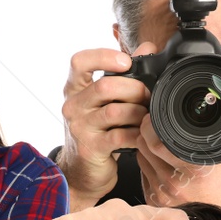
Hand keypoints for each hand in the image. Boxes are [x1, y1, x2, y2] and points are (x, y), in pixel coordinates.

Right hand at [59, 44, 154, 208]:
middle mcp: (72, 106)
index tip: (126, 61)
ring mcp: (79, 128)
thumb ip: (124, 74)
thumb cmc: (97, 131)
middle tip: (148, 96)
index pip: (79, 62)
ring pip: (116, 111)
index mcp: (74, 89)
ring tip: (146, 117)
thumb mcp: (104, 101)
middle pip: (105, 86)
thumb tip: (147, 47)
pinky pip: (121, 135)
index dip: (103, 56)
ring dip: (139, 113)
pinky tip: (143, 134)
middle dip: (135, 89)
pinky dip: (138, 134)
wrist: (81, 171)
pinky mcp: (91, 148)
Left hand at [134, 110, 220, 219]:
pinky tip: (160, 161)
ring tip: (160, 143)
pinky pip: (143, 174)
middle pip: (144, 146)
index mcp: (195, 168)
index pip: (156, 139)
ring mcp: (163, 193)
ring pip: (141, 158)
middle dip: (146, 132)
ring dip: (146, 147)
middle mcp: (175, 181)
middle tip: (153, 124)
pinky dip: (148, 164)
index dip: (151, 123)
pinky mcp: (155, 201)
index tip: (155, 116)